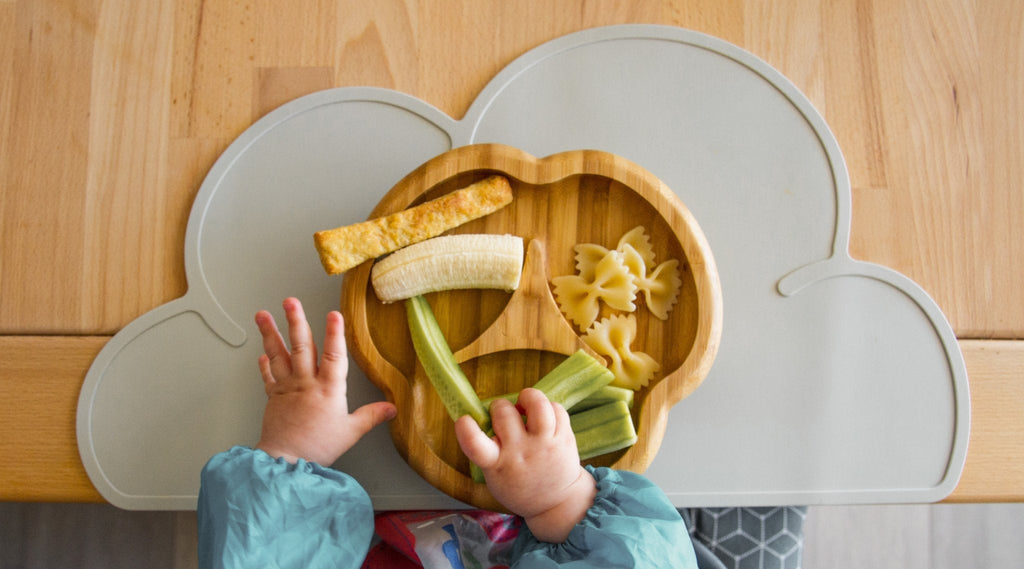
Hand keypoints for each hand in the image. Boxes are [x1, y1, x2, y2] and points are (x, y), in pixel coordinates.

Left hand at [254, 297, 396, 464]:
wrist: (286, 461)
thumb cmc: (318, 447)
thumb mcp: (351, 432)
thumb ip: (371, 416)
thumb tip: (391, 408)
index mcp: (328, 390)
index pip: (334, 356)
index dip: (335, 334)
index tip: (334, 314)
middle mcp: (306, 383)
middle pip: (301, 347)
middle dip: (296, 321)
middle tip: (290, 302)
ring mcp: (287, 388)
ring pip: (279, 355)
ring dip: (270, 333)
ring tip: (263, 314)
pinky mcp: (273, 397)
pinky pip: (268, 375)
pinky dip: (264, 363)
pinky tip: (262, 351)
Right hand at [455, 388, 595, 542]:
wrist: (557, 502)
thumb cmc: (517, 484)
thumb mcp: (494, 475)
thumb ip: (487, 448)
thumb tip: (485, 413)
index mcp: (497, 464)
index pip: (476, 445)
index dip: (466, 429)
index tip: (464, 420)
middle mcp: (521, 452)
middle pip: (505, 412)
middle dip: (500, 406)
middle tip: (504, 415)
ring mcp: (545, 444)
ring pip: (538, 404)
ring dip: (528, 397)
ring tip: (526, 405)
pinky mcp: (565, 438)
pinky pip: (557, 408)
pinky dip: (548, 407)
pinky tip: (544, 417)